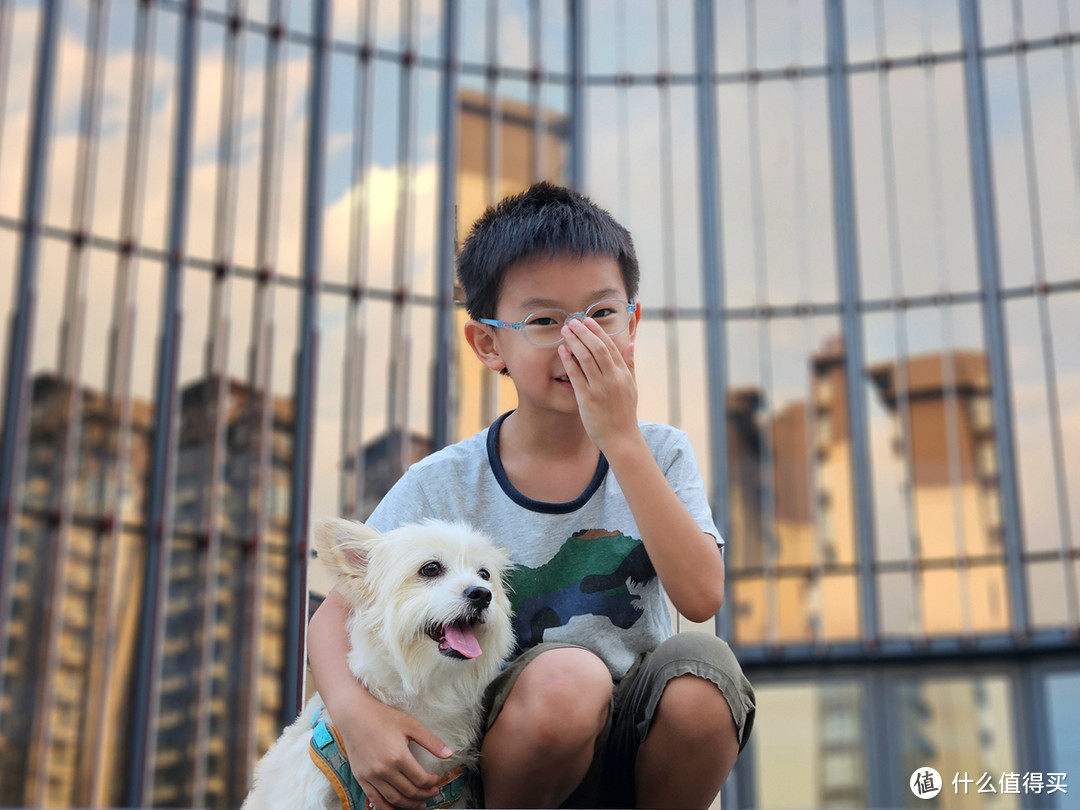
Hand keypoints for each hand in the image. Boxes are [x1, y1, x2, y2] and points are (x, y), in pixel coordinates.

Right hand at [335, 699, 451, 809]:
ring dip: (409, 805)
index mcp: (399, 757)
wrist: (354, 715)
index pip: (421, 779)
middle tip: (432, 793)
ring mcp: (371, 776)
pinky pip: (375, 800)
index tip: (435, 780)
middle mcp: (384, 770)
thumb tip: (449, 754)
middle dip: (424, 795)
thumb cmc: (383, 717)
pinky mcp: (361, 778)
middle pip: (409, 791)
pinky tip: (395, 808)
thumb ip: (431, 741)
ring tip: (419, 804)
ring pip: (394, 799)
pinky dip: (386, 808)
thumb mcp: (411, 725)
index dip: (432, 782)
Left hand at [558, 316, 637, 455]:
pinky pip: (576, 375)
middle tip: (573, 321)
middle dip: (585, 332)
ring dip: (575, 342)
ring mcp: (600, 388)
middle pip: (598, 349)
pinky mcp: (587, 399)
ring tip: (565, 331)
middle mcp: (613, 379)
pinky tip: (562, 350)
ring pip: (586, 359)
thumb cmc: (624, 413)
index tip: (588, 320)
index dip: (598, 332)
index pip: (610, 347)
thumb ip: (630, 364)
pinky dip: (569, 361)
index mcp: (623, 374)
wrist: (621, 438)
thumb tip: (631, 343)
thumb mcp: (632, 386)